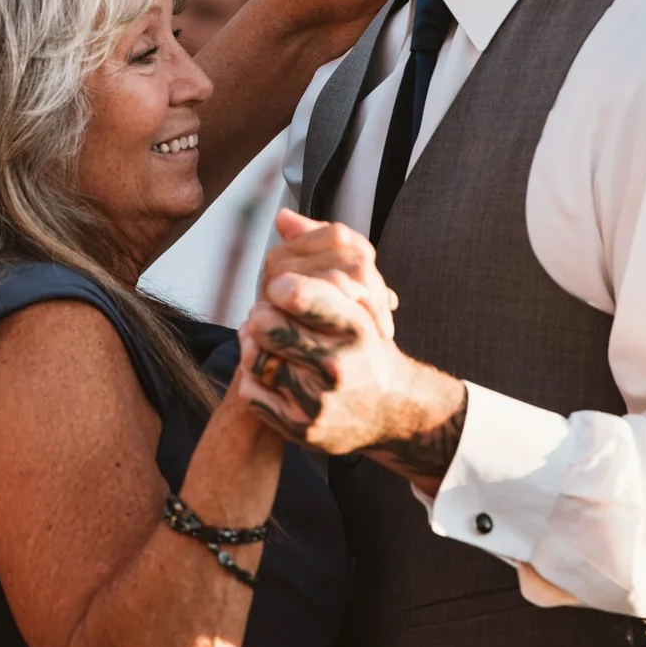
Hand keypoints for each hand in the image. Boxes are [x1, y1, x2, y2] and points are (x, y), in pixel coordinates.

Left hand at [236, 212, 464, 486]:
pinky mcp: (302, 429)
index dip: (281, 287)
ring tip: (268, 342)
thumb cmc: (367, 345)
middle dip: (262, 314)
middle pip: (267, 323)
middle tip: (268, 315)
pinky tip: (271, 372)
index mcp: (356, 326)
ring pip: (256, 357)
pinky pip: (252, 392)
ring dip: (255, 345)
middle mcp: (339, 364)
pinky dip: (254, 378)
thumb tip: (283, 217)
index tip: (280, 288)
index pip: (299, 294)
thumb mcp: (358, 297)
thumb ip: (323, 251)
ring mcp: (319, 400)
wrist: (393, 409)